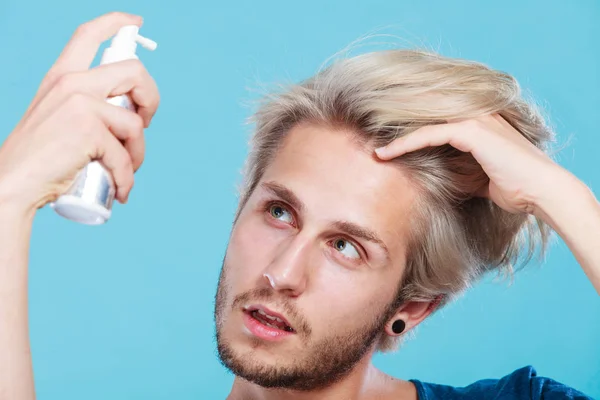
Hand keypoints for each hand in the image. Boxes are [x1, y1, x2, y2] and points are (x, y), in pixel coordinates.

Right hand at [0, 12, 159, 212]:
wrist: (14, 184)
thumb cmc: (41, 159)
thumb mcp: (59, 119)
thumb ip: (88, 108)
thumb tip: (131, 116)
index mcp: (62, 76)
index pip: (89, 35)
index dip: (116, 23)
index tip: (136, 22)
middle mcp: (71, 82)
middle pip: (135, 72)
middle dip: (152, 99)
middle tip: (146, 123)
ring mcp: (80, 104)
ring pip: (136, 122)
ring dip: (139, 153)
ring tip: (128, 170)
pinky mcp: (88, 130)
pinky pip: (126, 155)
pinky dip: (128, 176)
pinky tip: (121, 190)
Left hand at [374, 114, 572, 216]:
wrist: (540, 191)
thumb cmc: (513, 187)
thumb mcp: (478, 175)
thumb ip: (458, 169)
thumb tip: (436, 178)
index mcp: (478, 120)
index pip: (434, 114)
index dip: (407, 122)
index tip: (383, 135)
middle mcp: (476, 113)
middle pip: (425, 109)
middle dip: (395, 116)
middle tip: (367, 127)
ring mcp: (474, 119)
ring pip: (423, 118)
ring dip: (395, 130)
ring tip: (371, 143)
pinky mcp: (471, 131)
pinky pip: (428, 134)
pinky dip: (405, 143)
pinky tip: (386, 153)